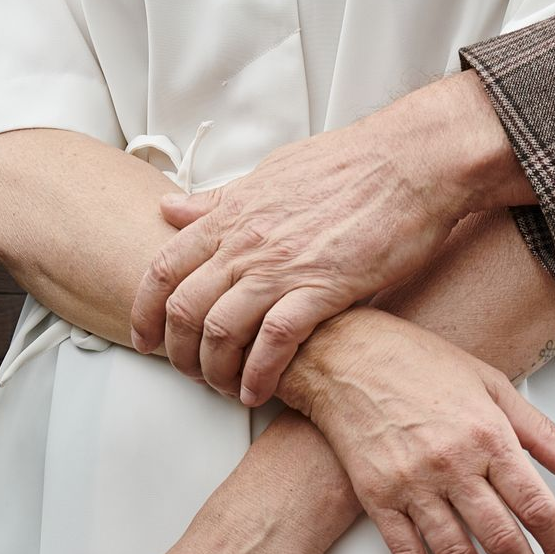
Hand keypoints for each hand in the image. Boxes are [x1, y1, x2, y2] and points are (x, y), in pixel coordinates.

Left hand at [131, 74, 529, 402]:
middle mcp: (247, 241)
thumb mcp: (271, 173)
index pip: (163, 269)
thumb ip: (219, 200)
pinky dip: (259, 374)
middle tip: (185, 373)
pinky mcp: (323, 286)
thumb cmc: (350, 164)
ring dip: (214, 370)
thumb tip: (171, 209)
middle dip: (176, 352)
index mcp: (232, 213)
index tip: (143, 338)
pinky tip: (259, 392)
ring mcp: (283, 265)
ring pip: (221, 330)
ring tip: (224, 388)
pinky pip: (274, 341)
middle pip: (184, 308)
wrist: (411, 161)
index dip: (144, 311)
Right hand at [286, 308, 554, 553]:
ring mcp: (412, 484)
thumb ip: (540, 432)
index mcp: (488, 435)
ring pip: (458, 553)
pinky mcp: (378, 497)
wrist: (348, 355)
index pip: (536, 504)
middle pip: (501, 537)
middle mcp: (453, 464)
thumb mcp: (492, 384)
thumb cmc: (421, 364)